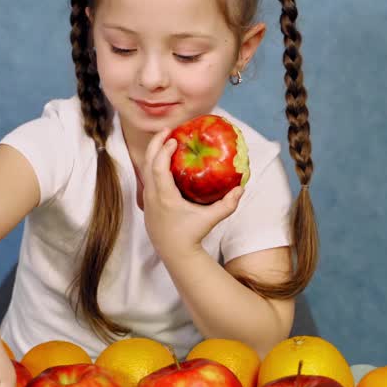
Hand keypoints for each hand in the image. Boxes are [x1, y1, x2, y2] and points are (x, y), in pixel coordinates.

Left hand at [138, 128, 244, 260]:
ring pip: (145, 171)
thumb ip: (227, 205)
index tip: (174, 139)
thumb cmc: (192, 236)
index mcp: (164, 197)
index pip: (158, 167)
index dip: (163, 150)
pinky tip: (164, 162)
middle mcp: (152, 196)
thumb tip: (241, 188)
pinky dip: (153, 166)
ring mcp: (147, 201)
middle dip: (155, 144)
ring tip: (165, 142)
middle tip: (167, 130)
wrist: (175, 255)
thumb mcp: (211, 219)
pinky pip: (147, 180)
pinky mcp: (147, 205)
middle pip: (147, 163)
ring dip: (153, 154)